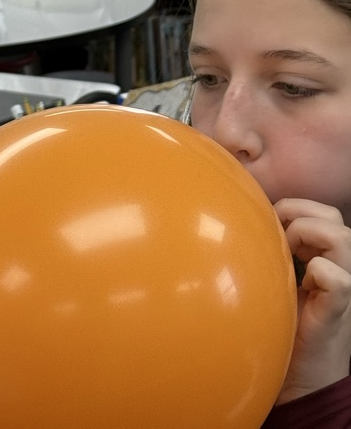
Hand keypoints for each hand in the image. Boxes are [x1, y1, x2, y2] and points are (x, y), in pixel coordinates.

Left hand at [273, 198, 350, 403]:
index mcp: (326, 255)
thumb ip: (273, 247)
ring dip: (306, 237)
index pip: (322, 210)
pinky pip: (338, 279)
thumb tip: (244, 215)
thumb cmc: (280, 322)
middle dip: (298, 215)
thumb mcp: (276, 275)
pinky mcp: (338, 311)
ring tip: (290, 260)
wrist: (296, 377)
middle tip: (278, 241)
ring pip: (341, 237)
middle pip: (332, 216)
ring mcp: (344, 287)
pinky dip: (318, 273)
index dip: (294, 209)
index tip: (270, 229)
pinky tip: (301, 287)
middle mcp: (341, 266)